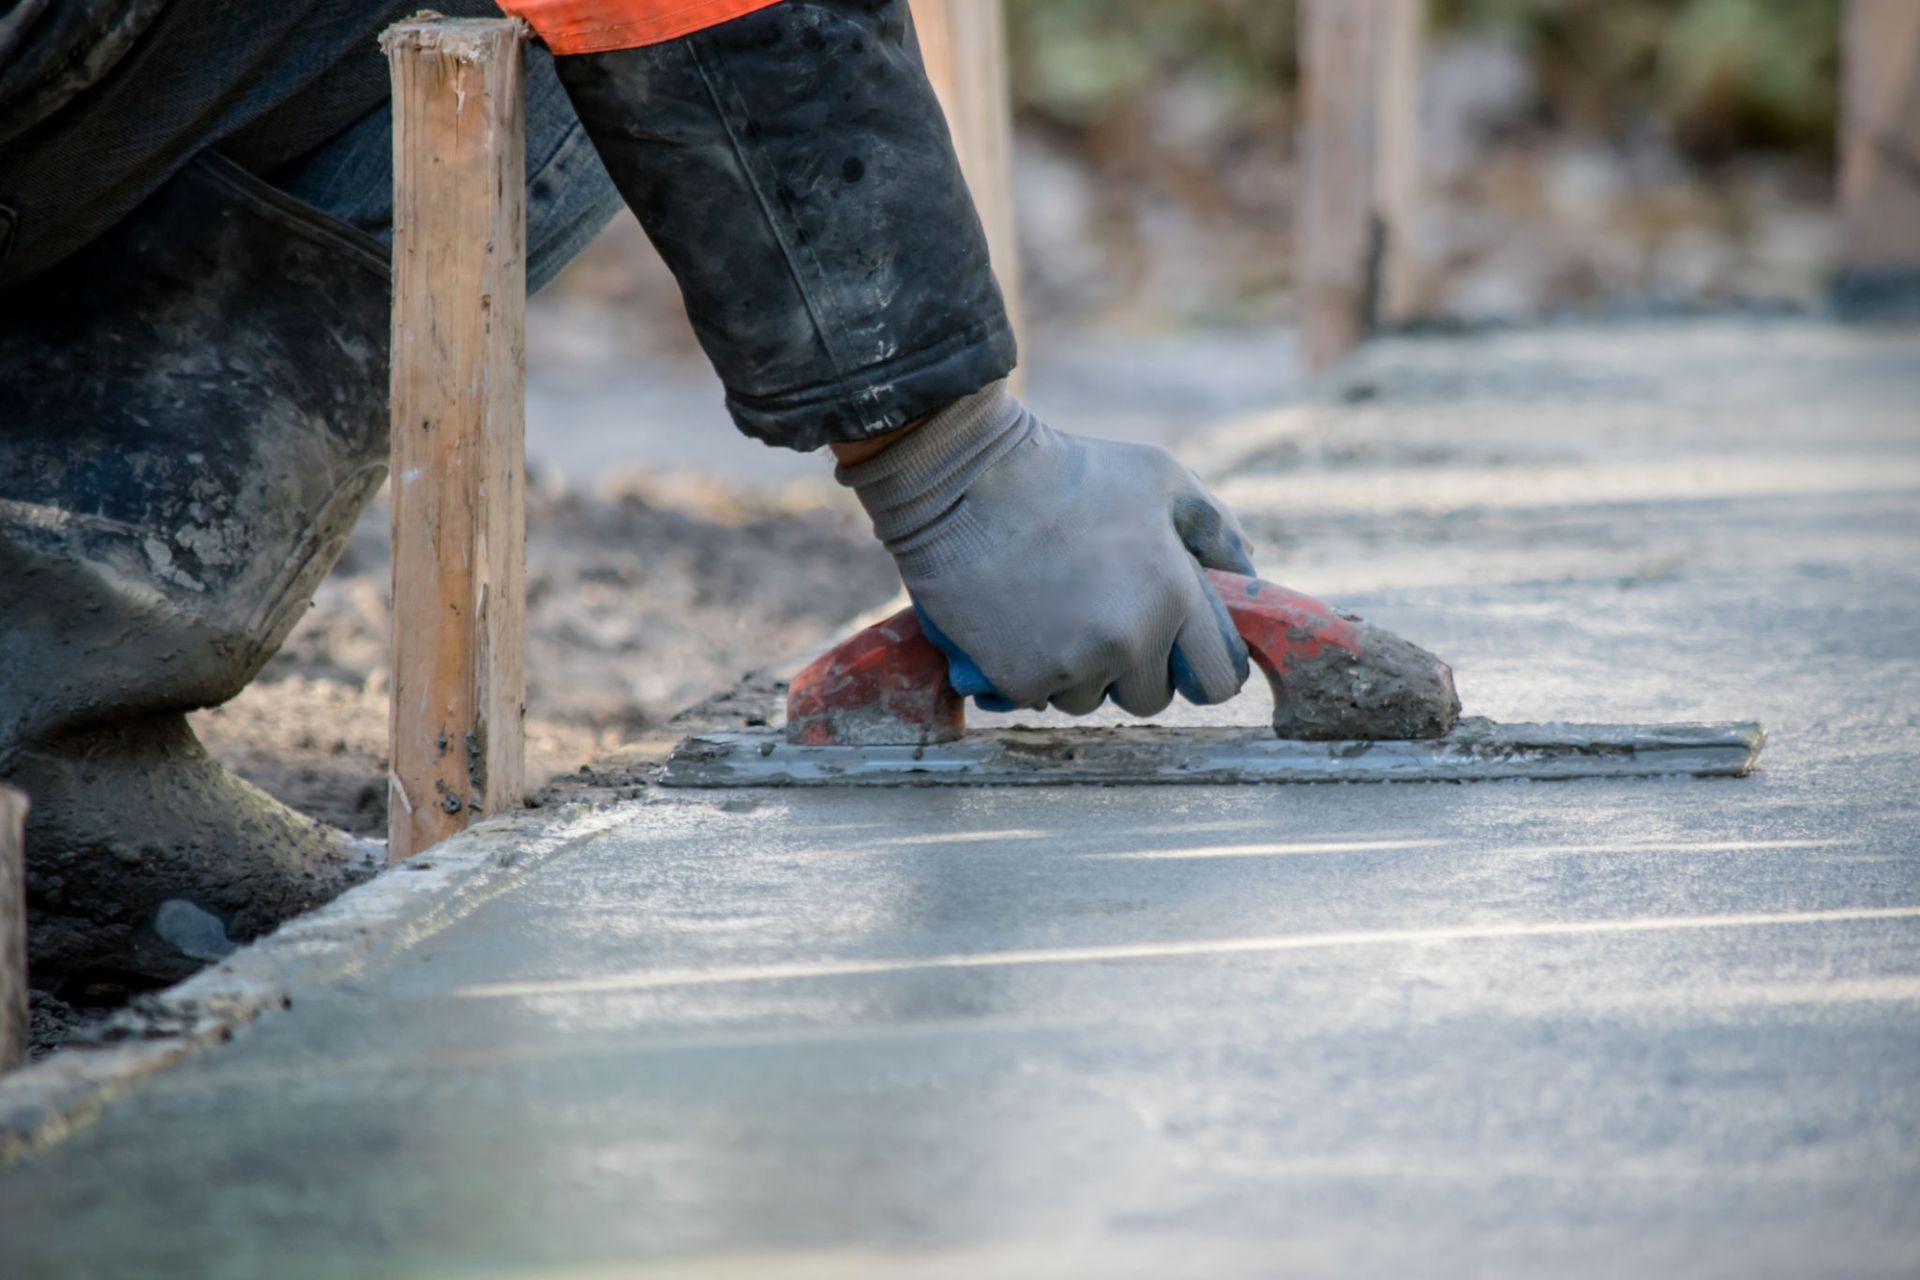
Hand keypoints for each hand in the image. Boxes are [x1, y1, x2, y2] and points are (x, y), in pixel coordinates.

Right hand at [835, 382, 1255, 715]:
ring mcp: (1071, 665)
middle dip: (1135, 669)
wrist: (962, 481)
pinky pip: (1039, 697)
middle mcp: (1129, 640)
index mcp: (1174, 596)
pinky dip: (1031, 670)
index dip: (1203, 670)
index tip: (1182, 657)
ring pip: (1090, 700)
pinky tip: (1019, 620)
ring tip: (1054, 609)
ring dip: (1079, 670)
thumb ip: (1215, 529)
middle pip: (1151, 699)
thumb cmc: (1069, 470)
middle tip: (1105, 618)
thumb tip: (1248, 572)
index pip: (1220, 679)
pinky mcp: (1018, 679)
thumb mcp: (1160, 478)